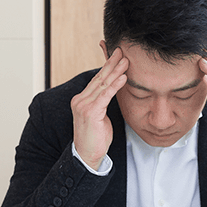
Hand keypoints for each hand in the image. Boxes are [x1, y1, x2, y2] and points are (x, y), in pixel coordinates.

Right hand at [71, 47, 128, 169]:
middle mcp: (80, 100)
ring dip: (116, 71)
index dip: (107, 67)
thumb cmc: (95, 138)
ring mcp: (84, 105)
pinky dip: (115, 85)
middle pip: (99, 78)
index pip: (96, 80)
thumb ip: (102, 103)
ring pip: (103, 84)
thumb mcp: (99, 116)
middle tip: (122, 51)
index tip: (116, 56)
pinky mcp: (90, 112)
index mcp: (81, 99)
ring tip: (126, 60)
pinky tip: (123, 77)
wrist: (87, 156)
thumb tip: (112, 92)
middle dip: (111, 63)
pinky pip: (105, 95)